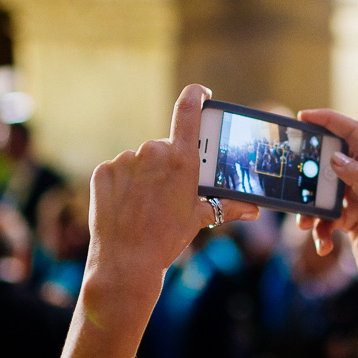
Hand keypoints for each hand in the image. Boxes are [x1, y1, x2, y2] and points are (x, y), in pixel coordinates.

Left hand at [84, 85, 258, 326]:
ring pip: (139, 160)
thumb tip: (254, 208)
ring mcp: (124, 161)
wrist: (126, 263)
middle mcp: (152, 152)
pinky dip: (122, 184)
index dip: (196, 96)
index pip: (189, 109)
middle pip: (163, 146)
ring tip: (144, 205)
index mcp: (181, 159)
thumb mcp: (199, 219)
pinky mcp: (103, 172)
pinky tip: (125, 206)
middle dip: (167, 164)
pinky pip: (117, 171)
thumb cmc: (167, 240)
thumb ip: (228, 206)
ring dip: (143, 175)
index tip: (201, 94)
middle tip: (166, 193)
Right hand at [295, 109, 357, 298]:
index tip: (305, 116)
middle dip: (312, 172)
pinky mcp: (348, 218)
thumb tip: (336, 156)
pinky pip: (325, 216)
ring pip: (324, 191)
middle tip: (294, 175)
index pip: (354, 132)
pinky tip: (325, 245)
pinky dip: (320, 229)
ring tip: (306, 225)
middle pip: (333, 160)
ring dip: (312, 209)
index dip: (330, 120)